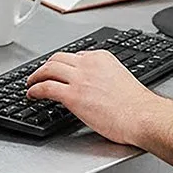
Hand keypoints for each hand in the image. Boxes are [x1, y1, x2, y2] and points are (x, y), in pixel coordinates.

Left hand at [26, 49, 172, 162]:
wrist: (142, 116)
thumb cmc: (137, 105)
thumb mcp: (120, 79)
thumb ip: (104, 77)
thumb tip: (96, 87)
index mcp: (101, 58)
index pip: (76, 56)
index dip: (63, 64)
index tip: (59, 71)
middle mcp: (88, 64)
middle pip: (58, 58)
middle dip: (46, 66)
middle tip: (39, 74)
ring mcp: (79, 79)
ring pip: (48, 69)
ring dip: (36, 76)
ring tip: (31, 83)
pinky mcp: (73, 96)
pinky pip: (46, 88)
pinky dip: (35, 89)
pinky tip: (32, 94)